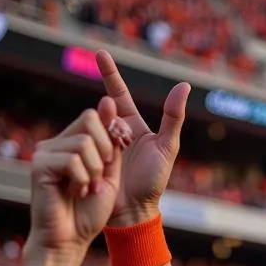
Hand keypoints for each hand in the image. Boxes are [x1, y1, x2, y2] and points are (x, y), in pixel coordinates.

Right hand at [26, 100, 123, 259]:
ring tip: (86, 189)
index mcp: (72, 144)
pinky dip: (83, 180)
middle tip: (99, 178)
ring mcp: (45, 152)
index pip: (94, 117)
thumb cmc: (89, 213)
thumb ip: (111, 145)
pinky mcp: (39, 165)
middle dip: (106, 151)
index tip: (112, 160)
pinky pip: (72, 160)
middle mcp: (56, 144)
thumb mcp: (108, 175)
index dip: (110, 133)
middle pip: (90, 120)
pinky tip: (76, 193)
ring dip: (95, 171)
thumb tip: (109, 103)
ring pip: (84, 142)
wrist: (71, 241)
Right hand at [97, 50, 189, 226]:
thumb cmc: (153, 183)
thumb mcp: (166, 148)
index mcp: (133, 127)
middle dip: (109, 120)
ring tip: (117, 160)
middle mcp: (114, 132)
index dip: (110, 73)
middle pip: (105, 112)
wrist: (135, 212)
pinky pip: (81, 144)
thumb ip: (174, 117)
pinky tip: (91, 159)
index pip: (120, 94)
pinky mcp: (85, 156)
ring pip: (92, 127)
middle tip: (121, 140)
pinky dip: (86, 148)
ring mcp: (99, 143)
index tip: (99, 52)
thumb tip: (184, 85)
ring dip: (103, 139)